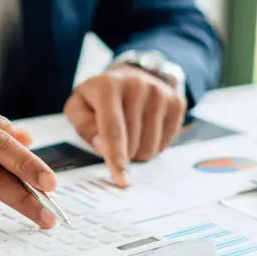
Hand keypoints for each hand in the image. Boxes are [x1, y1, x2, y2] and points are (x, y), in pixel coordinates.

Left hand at [64, 64, 186, 186]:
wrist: (131, 75)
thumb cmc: (99, 97)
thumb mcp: (79, 106)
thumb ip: (85, 127)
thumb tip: (103, 146)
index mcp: (108, 86)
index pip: (113, 130)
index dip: (116, 158)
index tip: (121, 180)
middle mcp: (137, 85)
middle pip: (132, 143)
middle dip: (123, 154)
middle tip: (116, 143)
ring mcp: (160, 93)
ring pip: (150, 146)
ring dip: (138, 152)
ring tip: (130, 135)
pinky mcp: (176, 102)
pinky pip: (166, 142)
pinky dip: (154, 145)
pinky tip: (145, 130)